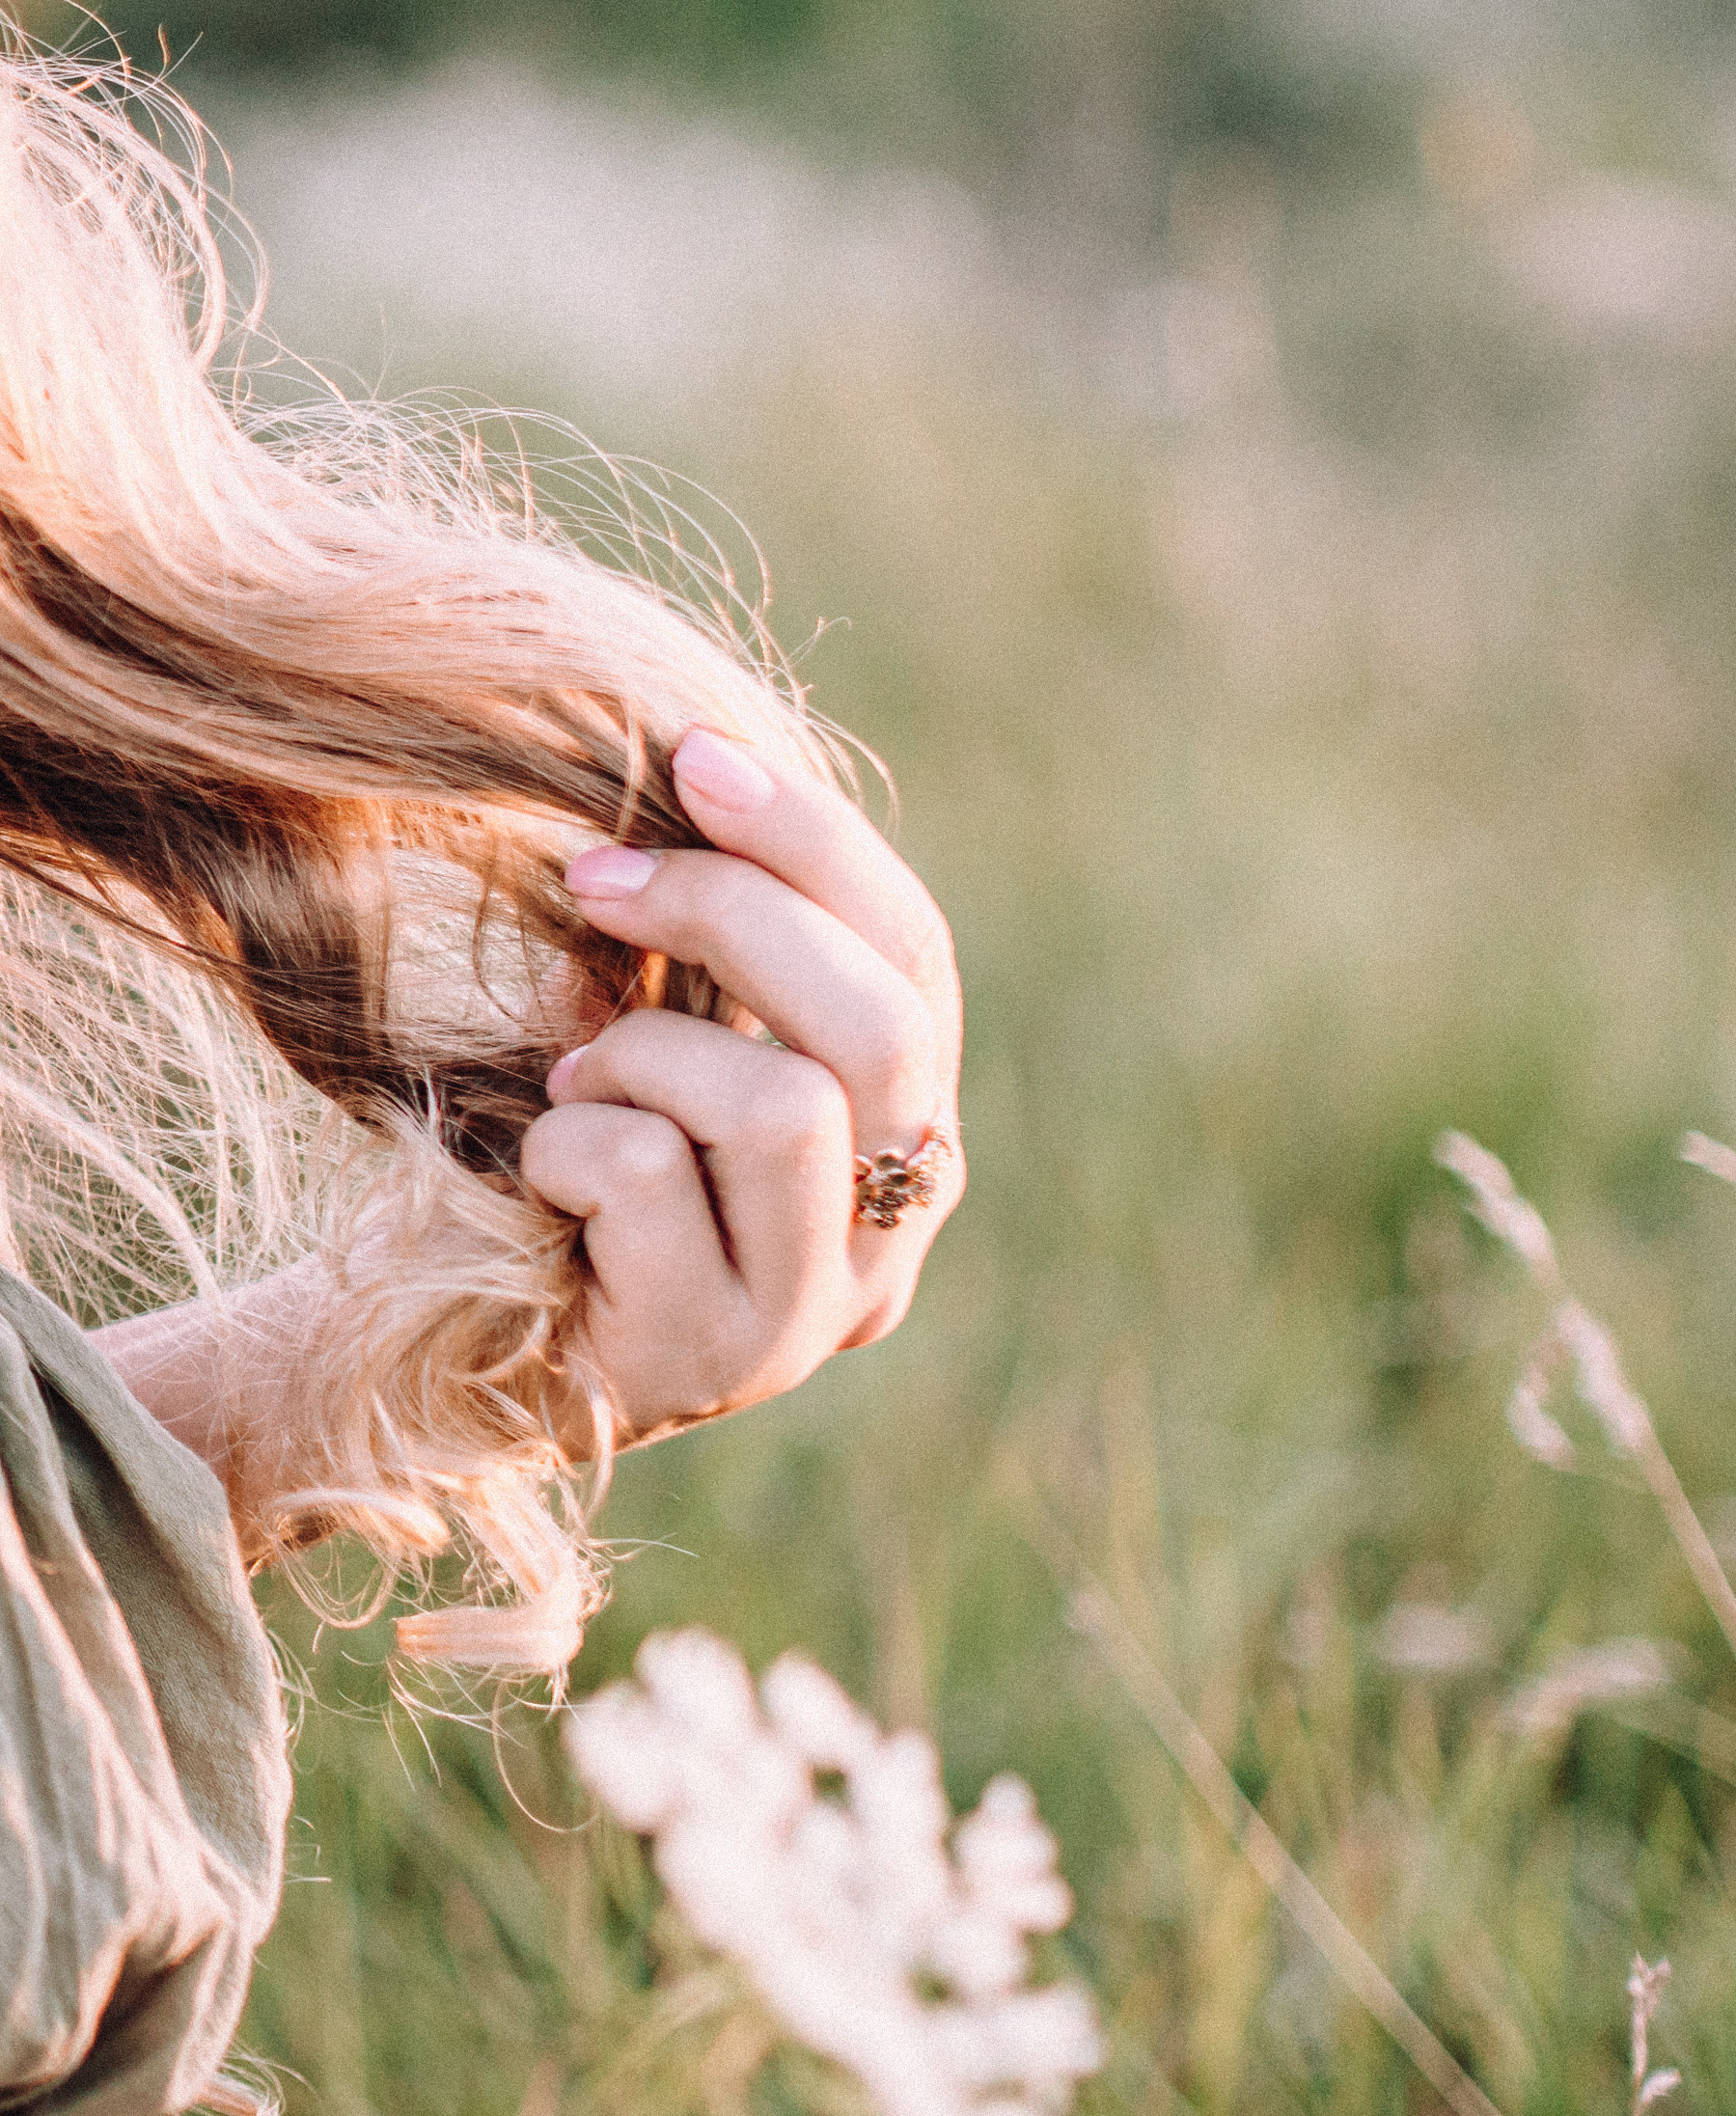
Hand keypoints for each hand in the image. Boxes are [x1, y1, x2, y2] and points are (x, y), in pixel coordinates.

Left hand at [520, 727, 963, 1443]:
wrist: (441, 1352)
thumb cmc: (562, 1173)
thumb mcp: (658, 1040)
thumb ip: (718, 957)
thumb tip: (698, 774)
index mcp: (903, 1137)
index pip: (915, 960)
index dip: (817, 843)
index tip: (696, 754)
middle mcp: (890, 1236)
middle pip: (883, 1028)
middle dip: (734, 917)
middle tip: (595, 874)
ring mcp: (811, 1315)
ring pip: (787, 1107)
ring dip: (644, 1055)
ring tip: (575, 1087)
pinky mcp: (712, 1361)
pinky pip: (647, 1176)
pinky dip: (567, 1145)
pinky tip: (541, 1186)